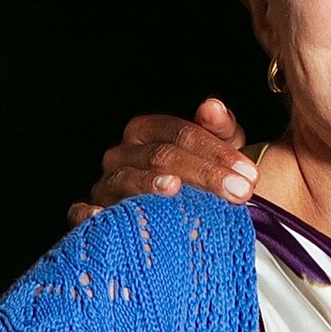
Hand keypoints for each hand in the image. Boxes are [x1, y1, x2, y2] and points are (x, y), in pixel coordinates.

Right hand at [65, 98, 258, 226]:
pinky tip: (101, 215)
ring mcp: (105, 186)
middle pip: (160, 156)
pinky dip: (89, 214)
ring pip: (128, 181)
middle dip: (203, 173)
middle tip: (239, 192)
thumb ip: (220, 130)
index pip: (181, 134)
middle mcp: (122, 155)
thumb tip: (214, 107)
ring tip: (176, 191)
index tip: (249, 175)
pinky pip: (82, 214)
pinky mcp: (91, 217)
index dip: (216, 152)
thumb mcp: (213, 156)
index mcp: (147, 133)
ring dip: (154, 187)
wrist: (169, 224)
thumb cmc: (194, 185)